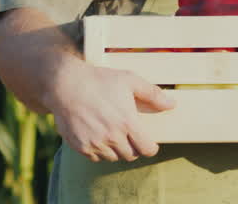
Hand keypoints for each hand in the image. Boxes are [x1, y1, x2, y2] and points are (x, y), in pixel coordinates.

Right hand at [46, 58, 175, 162]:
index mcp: (127, 122)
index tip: (149, 143)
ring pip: (113, 158)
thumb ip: (152, 94)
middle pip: (131, 155)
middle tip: (130, 135)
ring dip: (117, 150)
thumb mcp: (129, 80)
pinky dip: (101, 151)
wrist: (65, 85)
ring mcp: (95, 143)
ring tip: (114, 134)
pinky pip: (96, 157)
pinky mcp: (81, 147)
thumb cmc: (100, 80)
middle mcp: (112, 137)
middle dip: (134, 147)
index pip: (146, 149)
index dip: (150, 148)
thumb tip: (172, 105)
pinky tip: (99, 136)